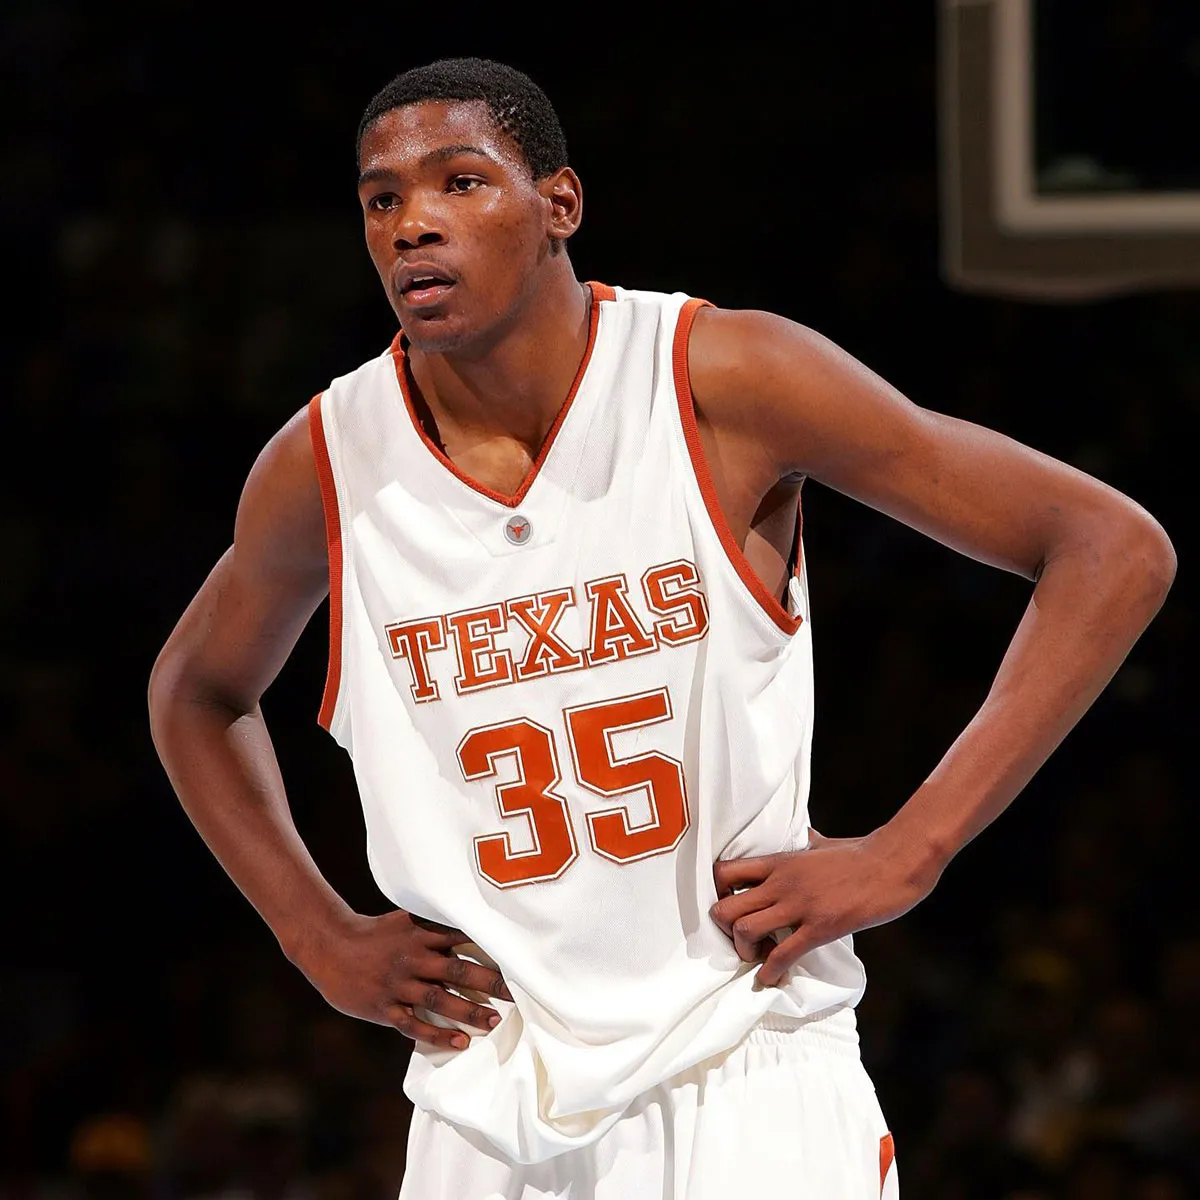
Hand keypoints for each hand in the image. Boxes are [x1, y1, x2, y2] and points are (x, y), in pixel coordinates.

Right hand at [289, 910, 512, 1050]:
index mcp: (420, 934)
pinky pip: (413, 1024)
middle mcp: (412, 958)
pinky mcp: (383, 1007)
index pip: (461, 938)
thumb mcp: (405, 920)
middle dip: (488, 982)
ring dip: (468, 1011)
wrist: (330, 946)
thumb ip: (436, 924)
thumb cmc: (375, 934)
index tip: (515, 957)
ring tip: (495, 1021)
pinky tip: (460, 1042)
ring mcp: (397, 984)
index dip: (488, 947)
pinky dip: (437, 1034)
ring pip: (438, 1000)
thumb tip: (473, 922)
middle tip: (518, 993)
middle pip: (456, 970)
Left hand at [710, 828, 940, 987]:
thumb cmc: (861, 852)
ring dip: (745, 951)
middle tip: (739, 939)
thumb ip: (803, 842)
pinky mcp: (820, 927)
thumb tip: (801, 835)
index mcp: (779, 861)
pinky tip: (772, 978)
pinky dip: (770, 972)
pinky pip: (783, 954)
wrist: (894, 863)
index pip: (724, 871)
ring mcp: (799, 905)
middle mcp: (781, 883)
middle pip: (725, 907)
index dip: (717, 893)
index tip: (730, 907)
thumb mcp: (822, 842)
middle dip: (725, 929)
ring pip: (745, 930)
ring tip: (758, 957)